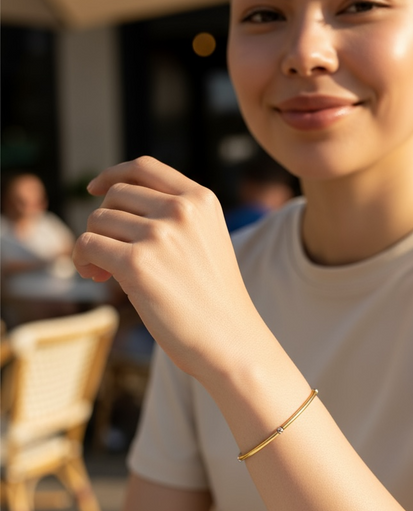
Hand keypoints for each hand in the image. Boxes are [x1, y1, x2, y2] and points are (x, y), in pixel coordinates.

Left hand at [73, 157, 264, 380]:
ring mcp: (160, 235)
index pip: (145, 168)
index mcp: (201, 200)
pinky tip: (95, 276)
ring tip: (102, 271)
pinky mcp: (137, 263)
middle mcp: (181, 210)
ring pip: (98, 221)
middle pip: (116, 196)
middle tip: (106, 253)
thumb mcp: (205, 243)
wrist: (231, 342)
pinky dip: (83, 259)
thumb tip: (108, 213)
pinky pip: (88, 245)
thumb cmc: (214, 302)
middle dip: (104, 221)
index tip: (96, 189)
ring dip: (92, 244)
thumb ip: (173, 219)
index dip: (113, 174)